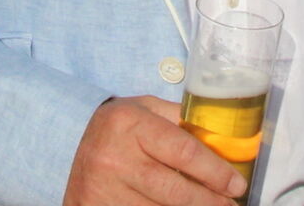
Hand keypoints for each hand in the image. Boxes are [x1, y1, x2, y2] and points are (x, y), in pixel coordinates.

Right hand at [62, 95, 245, 205]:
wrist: (67, 143)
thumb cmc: (119, 126)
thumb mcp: (145, 109)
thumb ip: (179, 119)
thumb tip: (222, 137)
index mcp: (130, 124)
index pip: (183, 152)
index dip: (215, 172)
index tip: (236, 184)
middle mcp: (115, 158)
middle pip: (174, 191)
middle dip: (208, 201)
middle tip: (230, 204)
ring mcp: (104, 189)